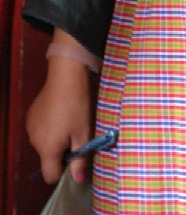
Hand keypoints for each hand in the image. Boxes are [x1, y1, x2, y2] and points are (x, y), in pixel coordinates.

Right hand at [26, 31, 97, 183]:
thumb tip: (78, 180)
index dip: (63, 171)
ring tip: (68, 121)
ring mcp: (30, 128)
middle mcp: (34, 141)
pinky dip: (48, 128)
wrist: (66, 76)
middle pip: (47, 158)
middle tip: (75, 134)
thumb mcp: (83, 133)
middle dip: (60, 152)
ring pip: (43, 144)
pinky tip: (59, 113)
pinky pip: (39, 131)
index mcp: (47, 148)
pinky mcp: (30, 116)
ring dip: (54, 139)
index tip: (74, 157)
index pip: (50, 175)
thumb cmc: (77, 106)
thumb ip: (79, 159)